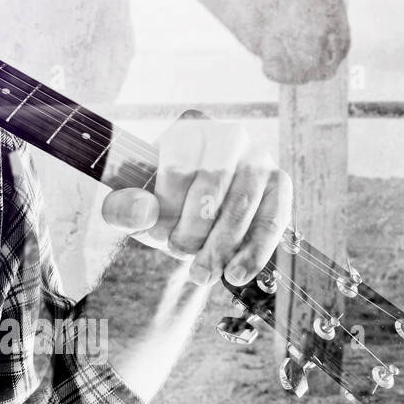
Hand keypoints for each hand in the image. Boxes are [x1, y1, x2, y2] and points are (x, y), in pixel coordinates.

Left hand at [99, 112, 292, 286]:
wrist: (190, 213)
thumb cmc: (161, 204)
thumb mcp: (133, 204)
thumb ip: (124, 207)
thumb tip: (144, 211)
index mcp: (189, 129)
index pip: (179, 167)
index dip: (167, 206)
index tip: (155, 234)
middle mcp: (228, 137)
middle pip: (212, 183)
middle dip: (193, 228)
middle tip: (176, 252)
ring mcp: (258, 159)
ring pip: (241, 204)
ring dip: (220, 245)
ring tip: (201, 273)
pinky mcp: (280, 185)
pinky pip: (272, 220)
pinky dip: (254, 251)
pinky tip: (235, 273)